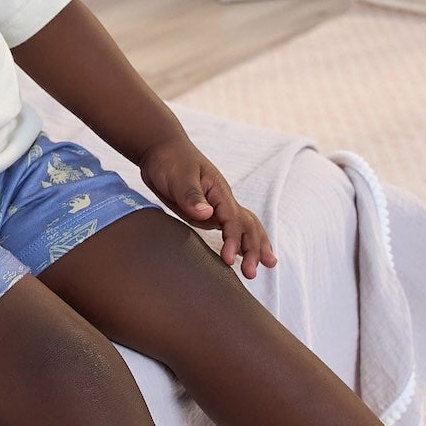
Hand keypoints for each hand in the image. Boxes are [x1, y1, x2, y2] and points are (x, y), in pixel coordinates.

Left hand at [137, 135, 276, 278]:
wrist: (160, 151)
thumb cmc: (170, 160)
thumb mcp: (178, 176)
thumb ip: (191, 195)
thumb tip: (207, 214)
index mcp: (219, 192)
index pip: (232, 220)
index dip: (233, 240)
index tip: (228, 259)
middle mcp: (223, 201)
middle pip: (246, 226)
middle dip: (252, 249)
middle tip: (251, 273)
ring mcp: (217, 208)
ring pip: (243, 228)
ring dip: (253, 247)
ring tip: (264, 267)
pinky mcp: (207, 213)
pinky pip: (228, 230)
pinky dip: (238, 243)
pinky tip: (242, 256)